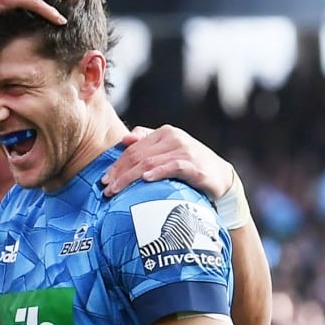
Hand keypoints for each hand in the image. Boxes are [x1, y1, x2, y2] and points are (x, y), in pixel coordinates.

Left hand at [101, 124, 233, 198]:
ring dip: (129, 178)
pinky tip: (144, 180)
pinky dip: (157, 173)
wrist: (221, 176)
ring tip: (116, 190)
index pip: (133, 148)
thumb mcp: (168, 151)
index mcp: (164, 133)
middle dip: (119, 173)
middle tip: (106, 189)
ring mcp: (184, 150)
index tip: (104, 180)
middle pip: (137, 156)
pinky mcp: (194, 165)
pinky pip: (172, 167)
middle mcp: (173, 138)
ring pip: (149, 162)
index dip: (116, 164)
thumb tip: (125, 139)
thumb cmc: (189, 165)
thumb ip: (147, 142)